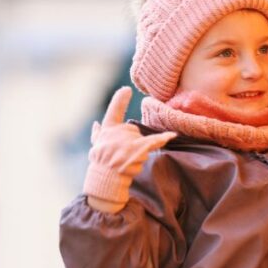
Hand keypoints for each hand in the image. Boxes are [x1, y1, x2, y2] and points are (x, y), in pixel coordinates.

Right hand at [84, 87, 175, 212]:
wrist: (106, 178)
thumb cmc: (101, 163)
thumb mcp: (96, 147)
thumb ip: (97, 134)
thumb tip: (95, 124)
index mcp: (107, 130)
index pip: (114, 112)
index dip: (120, 100)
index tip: (127, 89)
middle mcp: (117, 132)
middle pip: (134, 131)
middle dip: (132, 143)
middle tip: (123, 156)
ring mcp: (128, 140)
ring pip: (141, 140)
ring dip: (138, 151)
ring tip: (128, 161)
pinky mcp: (138, 148)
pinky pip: (154, 141)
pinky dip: (163, 138)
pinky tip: (172, 135)